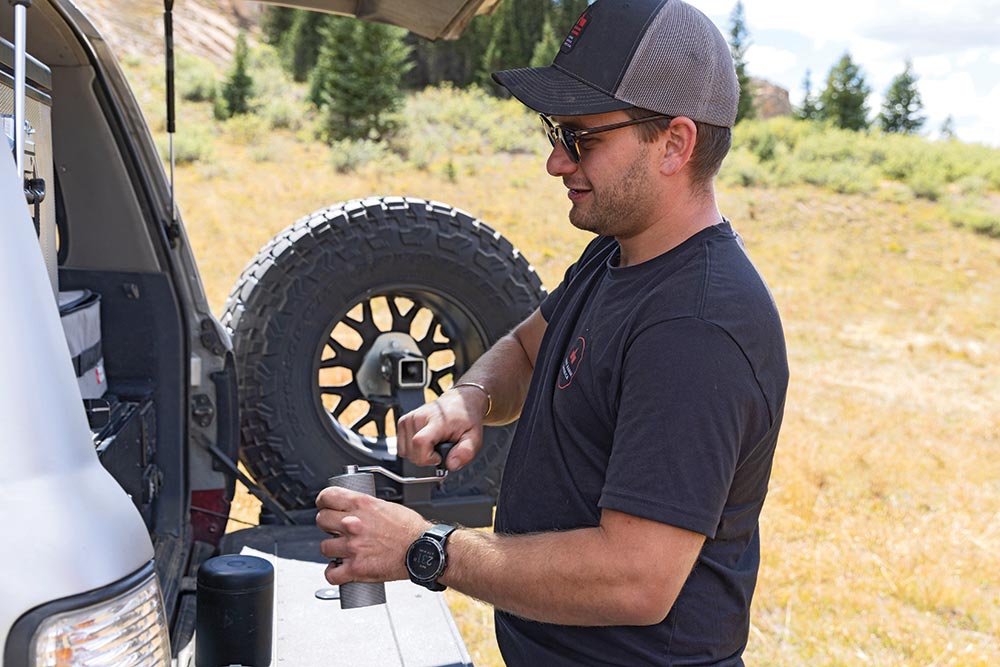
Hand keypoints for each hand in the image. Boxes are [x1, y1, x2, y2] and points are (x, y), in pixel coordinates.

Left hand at [316, 487, 430, 584]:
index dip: (323, 501)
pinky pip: (332, 573)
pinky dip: (333, 572)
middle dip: (327, 524)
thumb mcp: (387, 506)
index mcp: (362, 505)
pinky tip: (338, 569)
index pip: (327, 497)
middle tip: (335, 528)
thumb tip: (355, 509)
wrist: (423, 549)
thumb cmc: (411, 529)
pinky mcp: (356, 568)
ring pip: (324, 547)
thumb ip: (367, 507)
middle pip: (321, 520)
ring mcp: (352, 547)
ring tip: (341, 549)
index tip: (324, 505)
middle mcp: (353, 524)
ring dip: (331, 548)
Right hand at [397, 387, 485, 470]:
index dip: (427, 458)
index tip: (439, 458)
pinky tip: (425, 442)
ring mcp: (409, 419)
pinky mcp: (403, 422)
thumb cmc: (465, 418)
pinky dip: (413, 449)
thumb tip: (452, 465)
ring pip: (405, 452)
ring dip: (419, 454)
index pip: (420, 442)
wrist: (458, 402)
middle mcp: (418, 418)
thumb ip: (466, 452)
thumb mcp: (474, 437)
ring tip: (433, 444)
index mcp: (437, 421)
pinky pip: (402, 448)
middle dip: (426, 459)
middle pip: (412, 452)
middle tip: (440, 449)